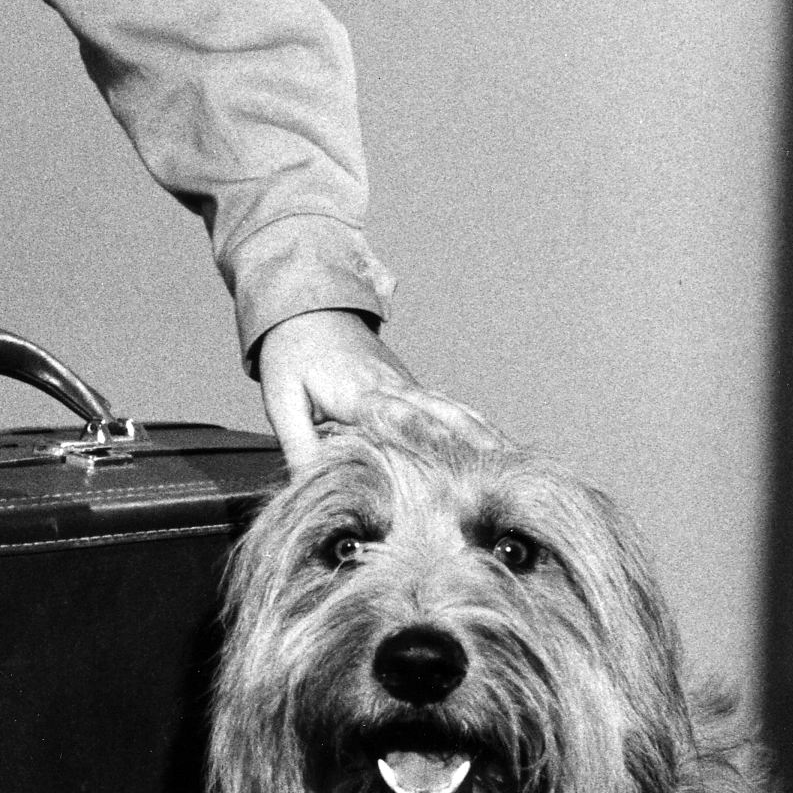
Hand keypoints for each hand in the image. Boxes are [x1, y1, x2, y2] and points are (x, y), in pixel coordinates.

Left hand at [254, 312, 487, 473]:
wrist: (307, 307)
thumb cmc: (291, 354)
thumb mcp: (281, 398)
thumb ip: (298, 442)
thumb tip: (310, 485)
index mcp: (359, 391)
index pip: (396, 416)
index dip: (424, 437)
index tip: (451, 460)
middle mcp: (392, 385)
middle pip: (438, 415)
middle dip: (470, 444)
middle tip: (501, 473)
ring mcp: (407, 385)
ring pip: (452, 410)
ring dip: (482, 436)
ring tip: (512, 466)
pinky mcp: (411, 387)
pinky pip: (449, 407)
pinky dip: (476, 426)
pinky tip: (498, 447)